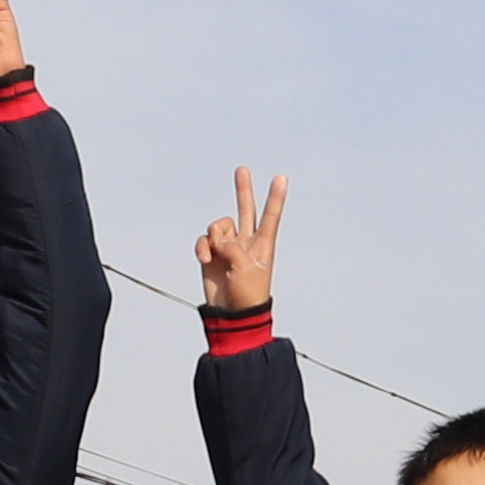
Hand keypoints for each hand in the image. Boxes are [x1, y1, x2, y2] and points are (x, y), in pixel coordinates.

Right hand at [196, 169, 285, 318]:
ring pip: (219, 226)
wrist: (231, 314)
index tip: (281, 178)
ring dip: (215, 236)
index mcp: (263, 245)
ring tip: (217, 254)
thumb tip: (217, 239)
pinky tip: (206, 259)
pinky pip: (204, 240)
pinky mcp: (211, 254)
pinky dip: (203, 247)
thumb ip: (233, 247)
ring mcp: (228, 247)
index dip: (275, 197)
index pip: (270, 216)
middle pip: (245, 210)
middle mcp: (246, 242)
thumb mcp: (246, 268)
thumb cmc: (247, 294)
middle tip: (242, 169)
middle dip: (243, 190)